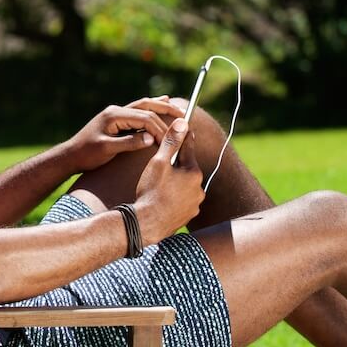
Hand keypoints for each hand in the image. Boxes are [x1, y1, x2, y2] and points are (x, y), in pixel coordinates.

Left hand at [65, 95, 185, 172]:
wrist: (70, 155)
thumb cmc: (87, 154)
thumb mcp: (107, 149)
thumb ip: (129, 143)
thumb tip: (150, 138)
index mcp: (113, 115)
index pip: (143, 117)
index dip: (159, 128)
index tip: (169, 139)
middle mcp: (115, 110)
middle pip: (146, 105)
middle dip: (165, 109)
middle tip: (183, 114)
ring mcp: (115, 113)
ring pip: (143, 105)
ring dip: (160, 106)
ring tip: (177, 108)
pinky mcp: (116, 119)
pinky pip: (137, 110)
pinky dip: (151, 108)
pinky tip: (162, 102)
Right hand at [132, 118, 204, 244]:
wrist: (147, 224)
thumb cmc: (151, 192)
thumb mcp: (159, 163)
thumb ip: (171, 143)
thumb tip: (182, 122)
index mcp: (193, 172)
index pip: (189, 149)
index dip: (183, 138)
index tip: (184, 128)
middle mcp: (199, 188)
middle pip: (187, 169)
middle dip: (177, 166)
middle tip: (161, 166)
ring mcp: (195, 204)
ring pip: (186, 186)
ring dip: (177, 183)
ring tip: (160, 186)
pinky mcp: (189, 216)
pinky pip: (183, 201)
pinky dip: (175, 198)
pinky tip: (163, 199)